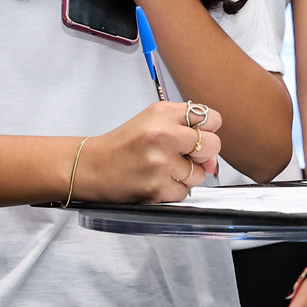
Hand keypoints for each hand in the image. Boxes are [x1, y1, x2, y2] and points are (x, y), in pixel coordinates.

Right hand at [75, 101, 221, 202]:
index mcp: (163, 113)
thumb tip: (212, 157)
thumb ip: (187, 127)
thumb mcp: (153, 120)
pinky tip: (157, 181)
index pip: (212, 118)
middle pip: (212, 145)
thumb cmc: (124, 145)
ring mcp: (160, 163)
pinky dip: (174, 190)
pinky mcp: (157, 188)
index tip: (196, 136)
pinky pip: (185, 193)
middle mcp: (163, 135)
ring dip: (186, 176)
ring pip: (200, 174)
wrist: (93, 167)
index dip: (207, 130)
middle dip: (203, 155)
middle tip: (183, 156)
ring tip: (163, 169)